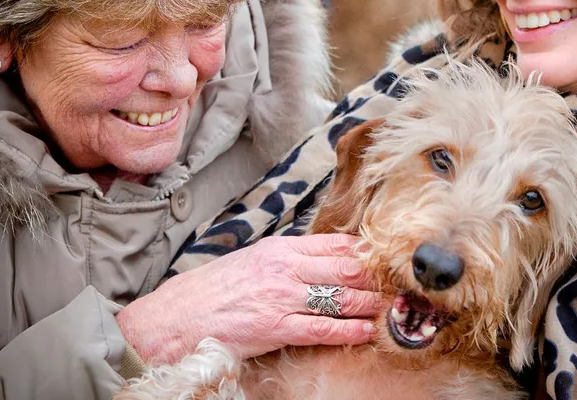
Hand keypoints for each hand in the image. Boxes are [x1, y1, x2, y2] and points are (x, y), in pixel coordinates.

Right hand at [116, 234, 380, 363]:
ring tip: (393, 308)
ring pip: (340, 297)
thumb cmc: (214, 290)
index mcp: (280, 248)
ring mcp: (281, 297)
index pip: (335, 244)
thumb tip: (324, 258)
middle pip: (346, 267)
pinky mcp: (274, 327)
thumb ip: (289, 258)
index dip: (367, 252)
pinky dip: (349, 330)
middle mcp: (284, 267)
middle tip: (402, 283)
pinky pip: (321, 328)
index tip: (388, 258)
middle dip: (378, 276)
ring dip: (371, 303)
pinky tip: (366, 331)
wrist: (174, 319)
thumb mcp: (253, 261)